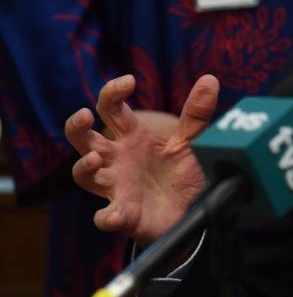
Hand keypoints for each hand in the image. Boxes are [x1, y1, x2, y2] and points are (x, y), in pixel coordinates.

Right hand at [66, 74, 219, 246]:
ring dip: (85, 167)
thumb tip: (210, 79)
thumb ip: (196, 114)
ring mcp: (117, 187)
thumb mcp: (189, 141)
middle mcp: (118, 160)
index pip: (111, 109)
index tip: (129, 81)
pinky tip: (114, 215)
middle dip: (76, 127)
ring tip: (97, 157)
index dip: (113, 92)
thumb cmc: (178, 173)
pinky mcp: (124, 215)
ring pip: (84, 175)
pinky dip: (107, 217)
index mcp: (132, 137)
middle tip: (84, 115)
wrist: (189, 212)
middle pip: (84, 139)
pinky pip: (106, 217)